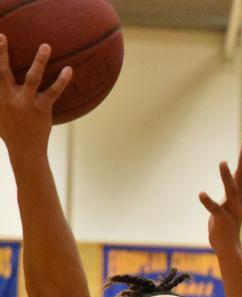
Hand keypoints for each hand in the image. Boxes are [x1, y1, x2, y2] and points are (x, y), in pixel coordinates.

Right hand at [0, 36, 70, 153]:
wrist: (25, 149)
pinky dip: (62, 80)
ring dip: (39, 61)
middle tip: (2, 36)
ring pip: (32, 77)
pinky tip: (69, 69)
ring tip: (45, 46)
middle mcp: (8, 98)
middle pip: (2, 72)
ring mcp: (26, 102)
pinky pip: (54, 91)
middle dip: (1, 53)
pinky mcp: (42, 108)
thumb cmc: (9, 131)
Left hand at [199, 137, 241, 250]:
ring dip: (226, 177)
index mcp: (241, 194)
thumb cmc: (227, 224)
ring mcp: (232, 209)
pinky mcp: (221, 219)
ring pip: (230, 190)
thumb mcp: (231, 202)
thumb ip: (233, 188)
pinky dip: (208, 202)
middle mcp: (239, 199)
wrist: (229, 247)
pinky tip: (201, 194)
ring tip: (222, 162)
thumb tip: (231, 173)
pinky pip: (215, 209)